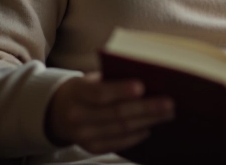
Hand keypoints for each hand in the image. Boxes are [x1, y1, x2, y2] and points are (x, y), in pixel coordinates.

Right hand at [45, 72, 174, 154]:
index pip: (100, 93)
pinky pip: (117, 144)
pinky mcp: (90, 147)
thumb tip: (147, 80)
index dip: (121, 90)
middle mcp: (77, 116)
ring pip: (121, 129)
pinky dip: (135, 136)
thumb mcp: (90, 79)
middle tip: (169, 103)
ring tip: (167, 114)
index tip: (143, 86)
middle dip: (146, 108)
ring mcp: (83, 135)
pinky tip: (149, 127)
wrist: (56, 110)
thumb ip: (112, 79)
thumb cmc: (83, 89)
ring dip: (147, 122)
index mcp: (77, 92)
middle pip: (116, 114)